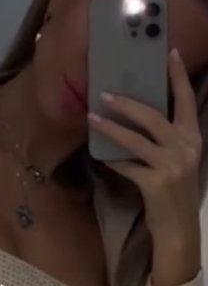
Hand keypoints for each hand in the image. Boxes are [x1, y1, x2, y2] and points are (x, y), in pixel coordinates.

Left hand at [88, 48, 201, 285]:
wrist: (179, 232)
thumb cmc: (174, 197)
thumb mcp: (178, 163)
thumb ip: (166, 142)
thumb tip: (139, 122)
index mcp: (193, 138)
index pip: (186, 100)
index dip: (178, 76)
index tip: (170, 53)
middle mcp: (185, 148)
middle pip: (154, 115)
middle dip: (128, 103)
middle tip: (105, 93)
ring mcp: (171, 165)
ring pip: (136, 139)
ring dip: (111, 128)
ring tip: (92, 119)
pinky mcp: (155, 184)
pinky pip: (128, 166)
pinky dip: (114, 160)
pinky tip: (101, 156)